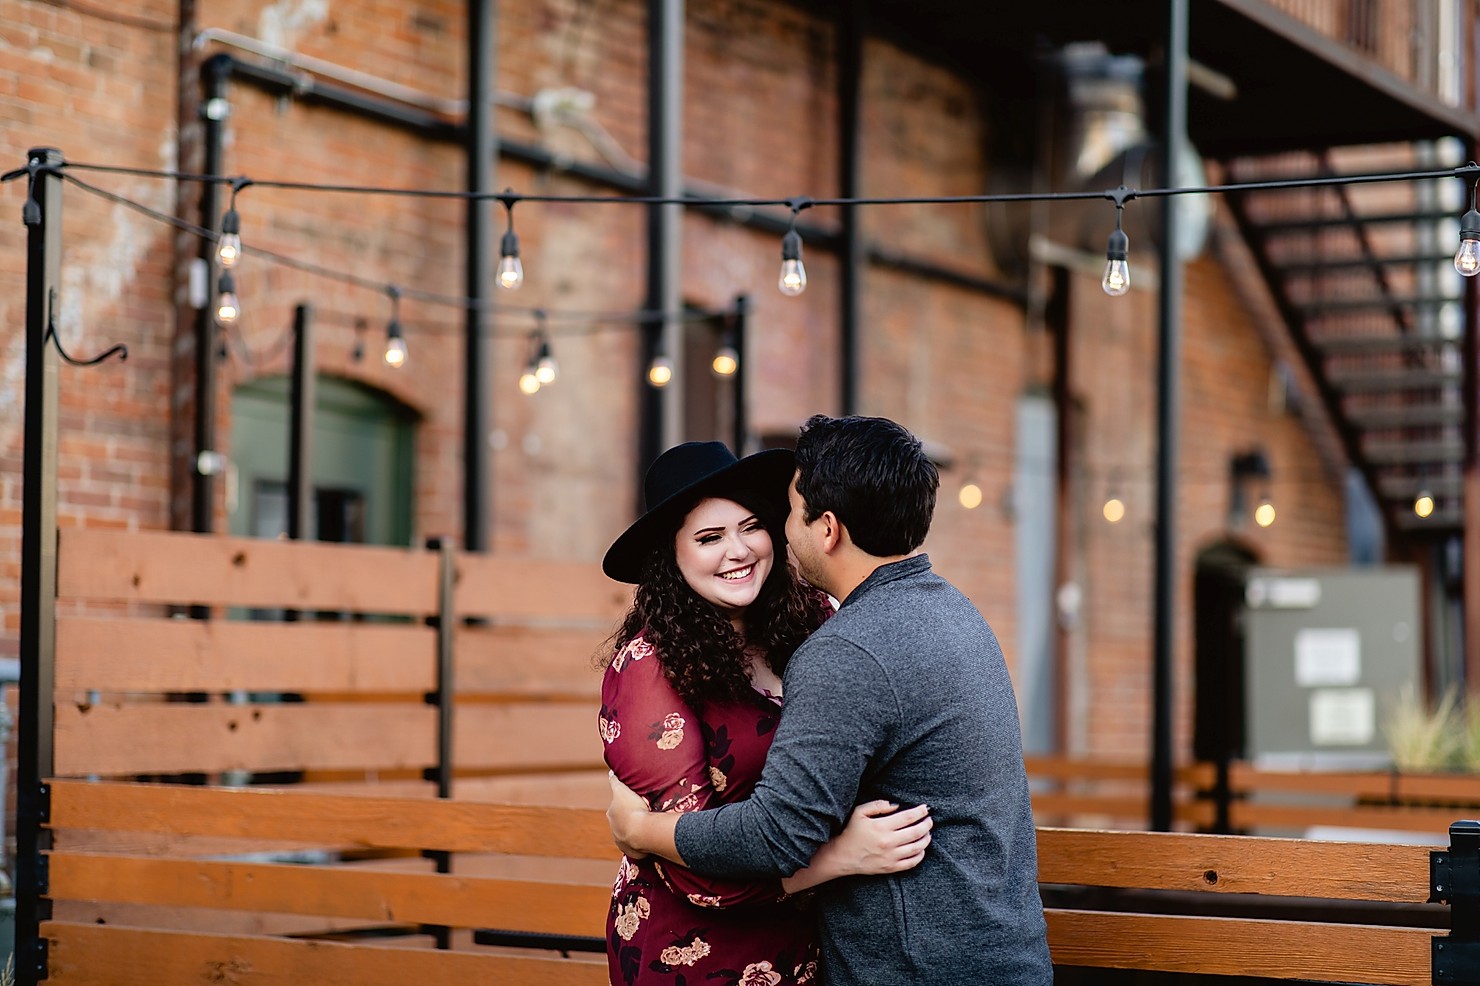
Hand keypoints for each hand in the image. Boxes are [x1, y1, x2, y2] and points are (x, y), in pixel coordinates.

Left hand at [607, 771, 651, 858]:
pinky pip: (635, 846)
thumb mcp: (622, 790)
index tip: (632, 804)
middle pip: (621, 821)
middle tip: (642, 814)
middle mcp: (614, 828)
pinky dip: (640, 844)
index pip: (616, 807)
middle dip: (629, 818)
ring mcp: (621, 840)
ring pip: (627, 834)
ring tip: (646, 828)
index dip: (624, 804)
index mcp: (611, 813)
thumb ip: (615, 781)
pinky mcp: (630, 851)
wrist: (642, 831)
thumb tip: (610, 772)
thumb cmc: (633, 808)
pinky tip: (648, 840)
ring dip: (635, 831)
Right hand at [815, 800, 931, 877]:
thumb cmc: (851, 832)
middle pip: (916, 832)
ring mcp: (891, 856)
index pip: (908, 817)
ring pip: (917, 847)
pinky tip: (921, 848)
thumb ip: (878, 805)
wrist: (842, 856)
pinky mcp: (891, 868)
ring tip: (927, 832)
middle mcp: (888, 842)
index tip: (925, 808)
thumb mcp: (859, 812)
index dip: (920, 812)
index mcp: (881, 827)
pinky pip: (912, 862)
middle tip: (929, 820)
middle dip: (927, 824)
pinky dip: (920, 854)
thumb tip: (897, 806)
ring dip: (926, 839)